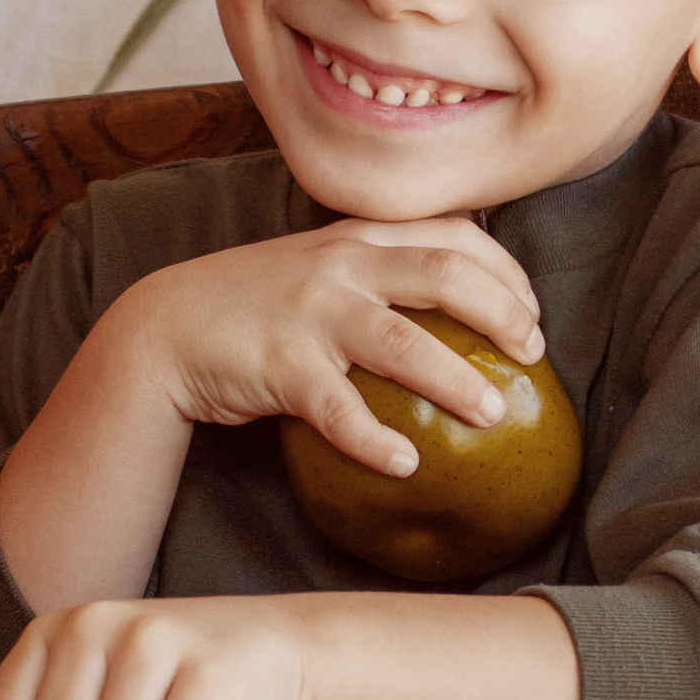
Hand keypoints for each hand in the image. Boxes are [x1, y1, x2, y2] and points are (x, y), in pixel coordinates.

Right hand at [129, 216, 541, 481]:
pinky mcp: (281, 365)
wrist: (167, 326)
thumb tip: (458, 303)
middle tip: (532, 356)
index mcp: (359, 239)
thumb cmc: (257, 304)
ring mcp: (311, 312)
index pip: (454, 236)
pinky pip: (339, 409)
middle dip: (503, 313)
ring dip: (456, 379)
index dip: (506, 272)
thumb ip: (379, 271)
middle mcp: (341, 265)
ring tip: (493, 413)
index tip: (532, 312)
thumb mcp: (320, 266)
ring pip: (403, 342)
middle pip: (445, 275)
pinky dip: (376, 440)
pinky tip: (406, 464)